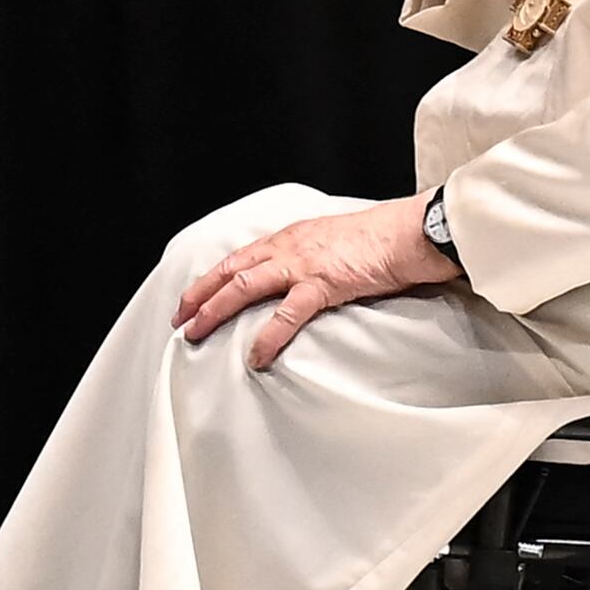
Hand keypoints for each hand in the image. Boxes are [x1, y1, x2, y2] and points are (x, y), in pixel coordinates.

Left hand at [174, 196, 459, 371]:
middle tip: (179, 320)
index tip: (192, 297)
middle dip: (200, 295)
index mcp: (293, 236)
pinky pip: (287, 315)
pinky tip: (255, 357)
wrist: (410, 231)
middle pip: (231, 270)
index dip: (212, 277)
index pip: (240, 257)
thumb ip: (315, 258)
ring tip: (196, 334)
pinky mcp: (324, 284)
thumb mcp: (337, 242)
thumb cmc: (382, 238)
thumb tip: (303, 282)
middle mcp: (290, 247)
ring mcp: (304, 264)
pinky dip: (267, 337)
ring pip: (245, 287)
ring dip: (215, 311)